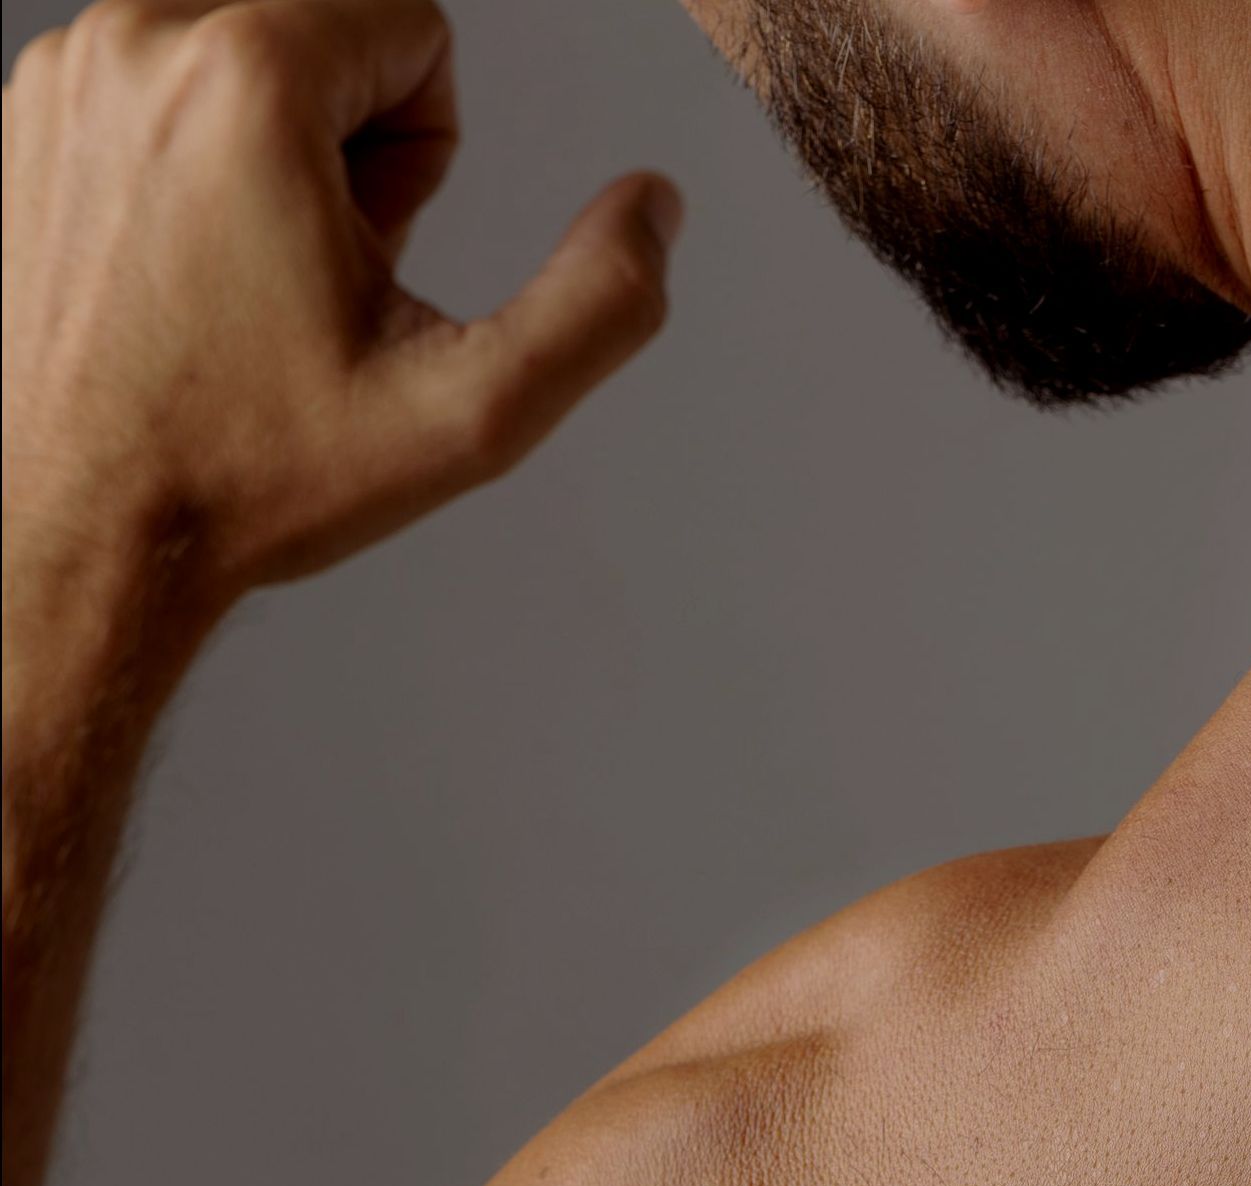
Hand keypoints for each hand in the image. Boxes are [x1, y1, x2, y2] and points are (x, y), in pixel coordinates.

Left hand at [1, 0, 681, 613]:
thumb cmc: (246, 478)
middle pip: (323, 28)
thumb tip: (656, 209)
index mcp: (250, 76)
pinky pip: (156, 89)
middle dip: (341, 147)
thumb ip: (599, 306)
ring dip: (263, 156)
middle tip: (300, 285)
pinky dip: (184, 166)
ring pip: (237, 52)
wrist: (78, 537)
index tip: (361, 265)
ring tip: (237, 287)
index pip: (416, 29)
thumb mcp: (466, 416)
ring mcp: (66, 75)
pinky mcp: (24, 114)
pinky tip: (178, 279)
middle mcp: (140, 40)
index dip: (422, 165)